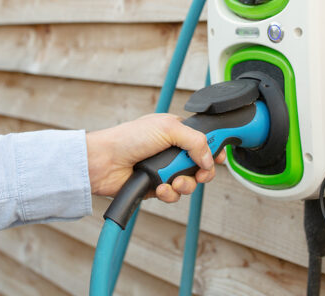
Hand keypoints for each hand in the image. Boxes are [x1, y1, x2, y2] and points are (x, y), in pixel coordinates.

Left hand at [86, 113, 226, 202]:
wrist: (104, 162)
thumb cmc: (129, 138)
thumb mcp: (168, 128)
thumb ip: (196, 141)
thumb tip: (210, 159)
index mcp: (176, 132)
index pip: (204, 141)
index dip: (214, 150)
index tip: (220, 158)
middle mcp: (171, 151)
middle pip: (200, 166)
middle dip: (202, 172)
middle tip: (199, 173)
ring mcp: (164, 170)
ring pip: (189, 183)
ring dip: (185, 184)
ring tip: (174, 181)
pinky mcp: (156, 187)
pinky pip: (174, 195)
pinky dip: (170, 193)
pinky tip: (160, 188)